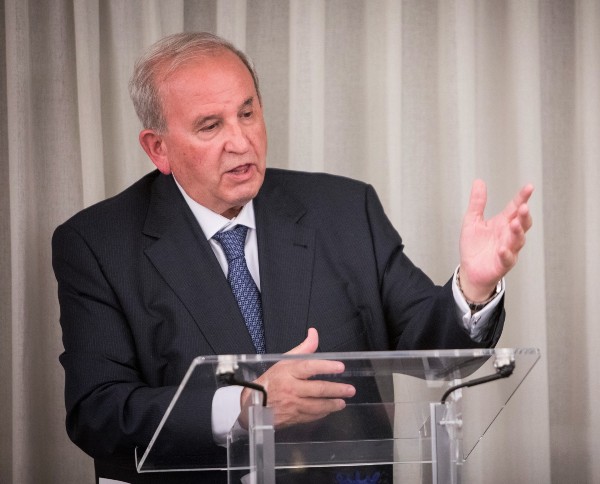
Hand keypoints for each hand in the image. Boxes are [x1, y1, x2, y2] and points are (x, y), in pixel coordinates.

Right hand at [238, 328, 355, 428]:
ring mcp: (292, 405)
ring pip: (317, 405)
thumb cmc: (271, 380)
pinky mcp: (293, 417)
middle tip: (350, 389)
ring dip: (333, 404)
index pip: (309, 367)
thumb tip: (314, 333)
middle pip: (317, 389)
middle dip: (336, 389)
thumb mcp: (283, 361)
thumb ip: (303, 349)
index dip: (326, 366)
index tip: (340, 367)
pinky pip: (312, 416)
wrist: (253, 404)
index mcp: (288, 372)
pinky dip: (323, 412)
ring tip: (343, 402)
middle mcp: (291, 389)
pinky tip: (330, 409)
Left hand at [459, 180, 533, 300]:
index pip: (515, 207)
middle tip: (523, 207)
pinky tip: (502, 248)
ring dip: (517, 232)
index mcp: (503, 222)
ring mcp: (509, 249)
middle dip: (524, 215)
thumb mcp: (472, 220)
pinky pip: (507, 258)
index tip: (529, 187)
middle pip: (522, 223)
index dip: (523, 198)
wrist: (469, 270)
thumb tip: (479, 181)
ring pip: (518, 240)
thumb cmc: (474, 246)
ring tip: (514, 223)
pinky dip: (506, 253)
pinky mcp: (503, 264)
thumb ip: (477, 203)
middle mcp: (509, 235)